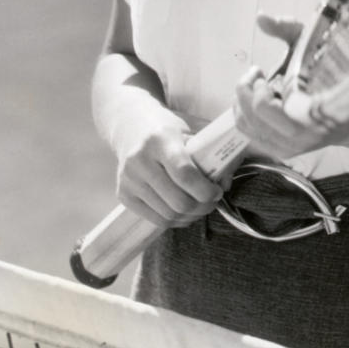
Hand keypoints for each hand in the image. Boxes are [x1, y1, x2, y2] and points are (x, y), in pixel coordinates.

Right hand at [113, 103, 223, 228]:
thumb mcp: (189, 131)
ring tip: (200, 206)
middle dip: (202, 207)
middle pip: (178, 200)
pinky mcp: (123, 194)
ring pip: (168, 215)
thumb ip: (211, 153)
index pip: (184, 173)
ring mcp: (128, 179)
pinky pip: (156, 219)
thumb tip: (225, 183)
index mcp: (160, 139)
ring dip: (191, 216)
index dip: (206, 190)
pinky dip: (175, 221)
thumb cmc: (167, 129)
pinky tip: (184, 212)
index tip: (218, 191)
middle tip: (212, 201)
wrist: (130, 126)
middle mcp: (140, 160)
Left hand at [233, 15, 330, 162]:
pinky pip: (250, 135)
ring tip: (256, 85)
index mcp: (309, 112)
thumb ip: (289, 29)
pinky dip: (244, 114)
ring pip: (246, 126)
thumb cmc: (334, 75)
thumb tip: (261, 17)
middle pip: (250, 116)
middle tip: (256, 74)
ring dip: (242, 101)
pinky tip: (256, 99)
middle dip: (245, 90)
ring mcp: (289, 148)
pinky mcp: (281, 151)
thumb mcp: (316, 46)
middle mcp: (299, 136)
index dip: (256, 88)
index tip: (262, 72)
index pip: (264, 107)